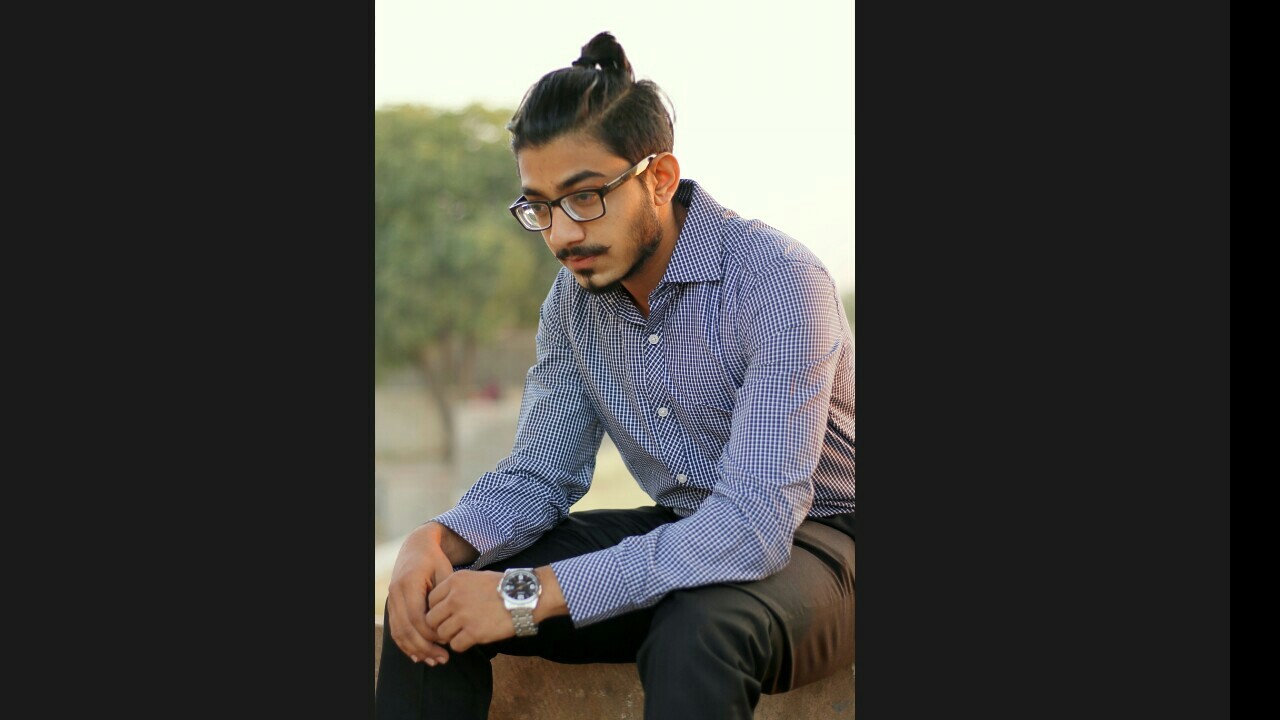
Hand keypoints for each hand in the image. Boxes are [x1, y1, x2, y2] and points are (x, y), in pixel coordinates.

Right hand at [385, 525, 455, 664]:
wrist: (416, 547)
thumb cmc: (435, 560)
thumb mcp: (446, 571)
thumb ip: (446, 596)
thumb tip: (450, 624)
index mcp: (409, 582)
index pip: (416, 616)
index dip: (431, 632)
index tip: (448, 641)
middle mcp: (396, 592)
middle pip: (406, 628)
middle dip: (424, 647)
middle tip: (442, 660)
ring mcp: (391, 599)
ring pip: (398, 632)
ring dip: (415, 650)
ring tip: (433, 661)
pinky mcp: (392, 606)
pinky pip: (396, 629)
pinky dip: (406, 645)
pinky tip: (419, 656)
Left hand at [425, 570, 514, 653]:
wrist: (524, 596)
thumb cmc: (503, 586)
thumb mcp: (476, 577)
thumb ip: (457, 588)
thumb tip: (444, 602)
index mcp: (455, 581)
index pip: (431, 600)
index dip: (437, 609)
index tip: (446, 614)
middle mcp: (455, 598)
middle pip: (431, 618)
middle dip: (439, 625)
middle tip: (450, 627)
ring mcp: (464, 616)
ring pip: (441, 633)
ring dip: (450, 636)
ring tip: (462, 633)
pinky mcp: (474, 632)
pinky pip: (455, 645)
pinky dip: (461, 645)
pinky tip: (471, 639)